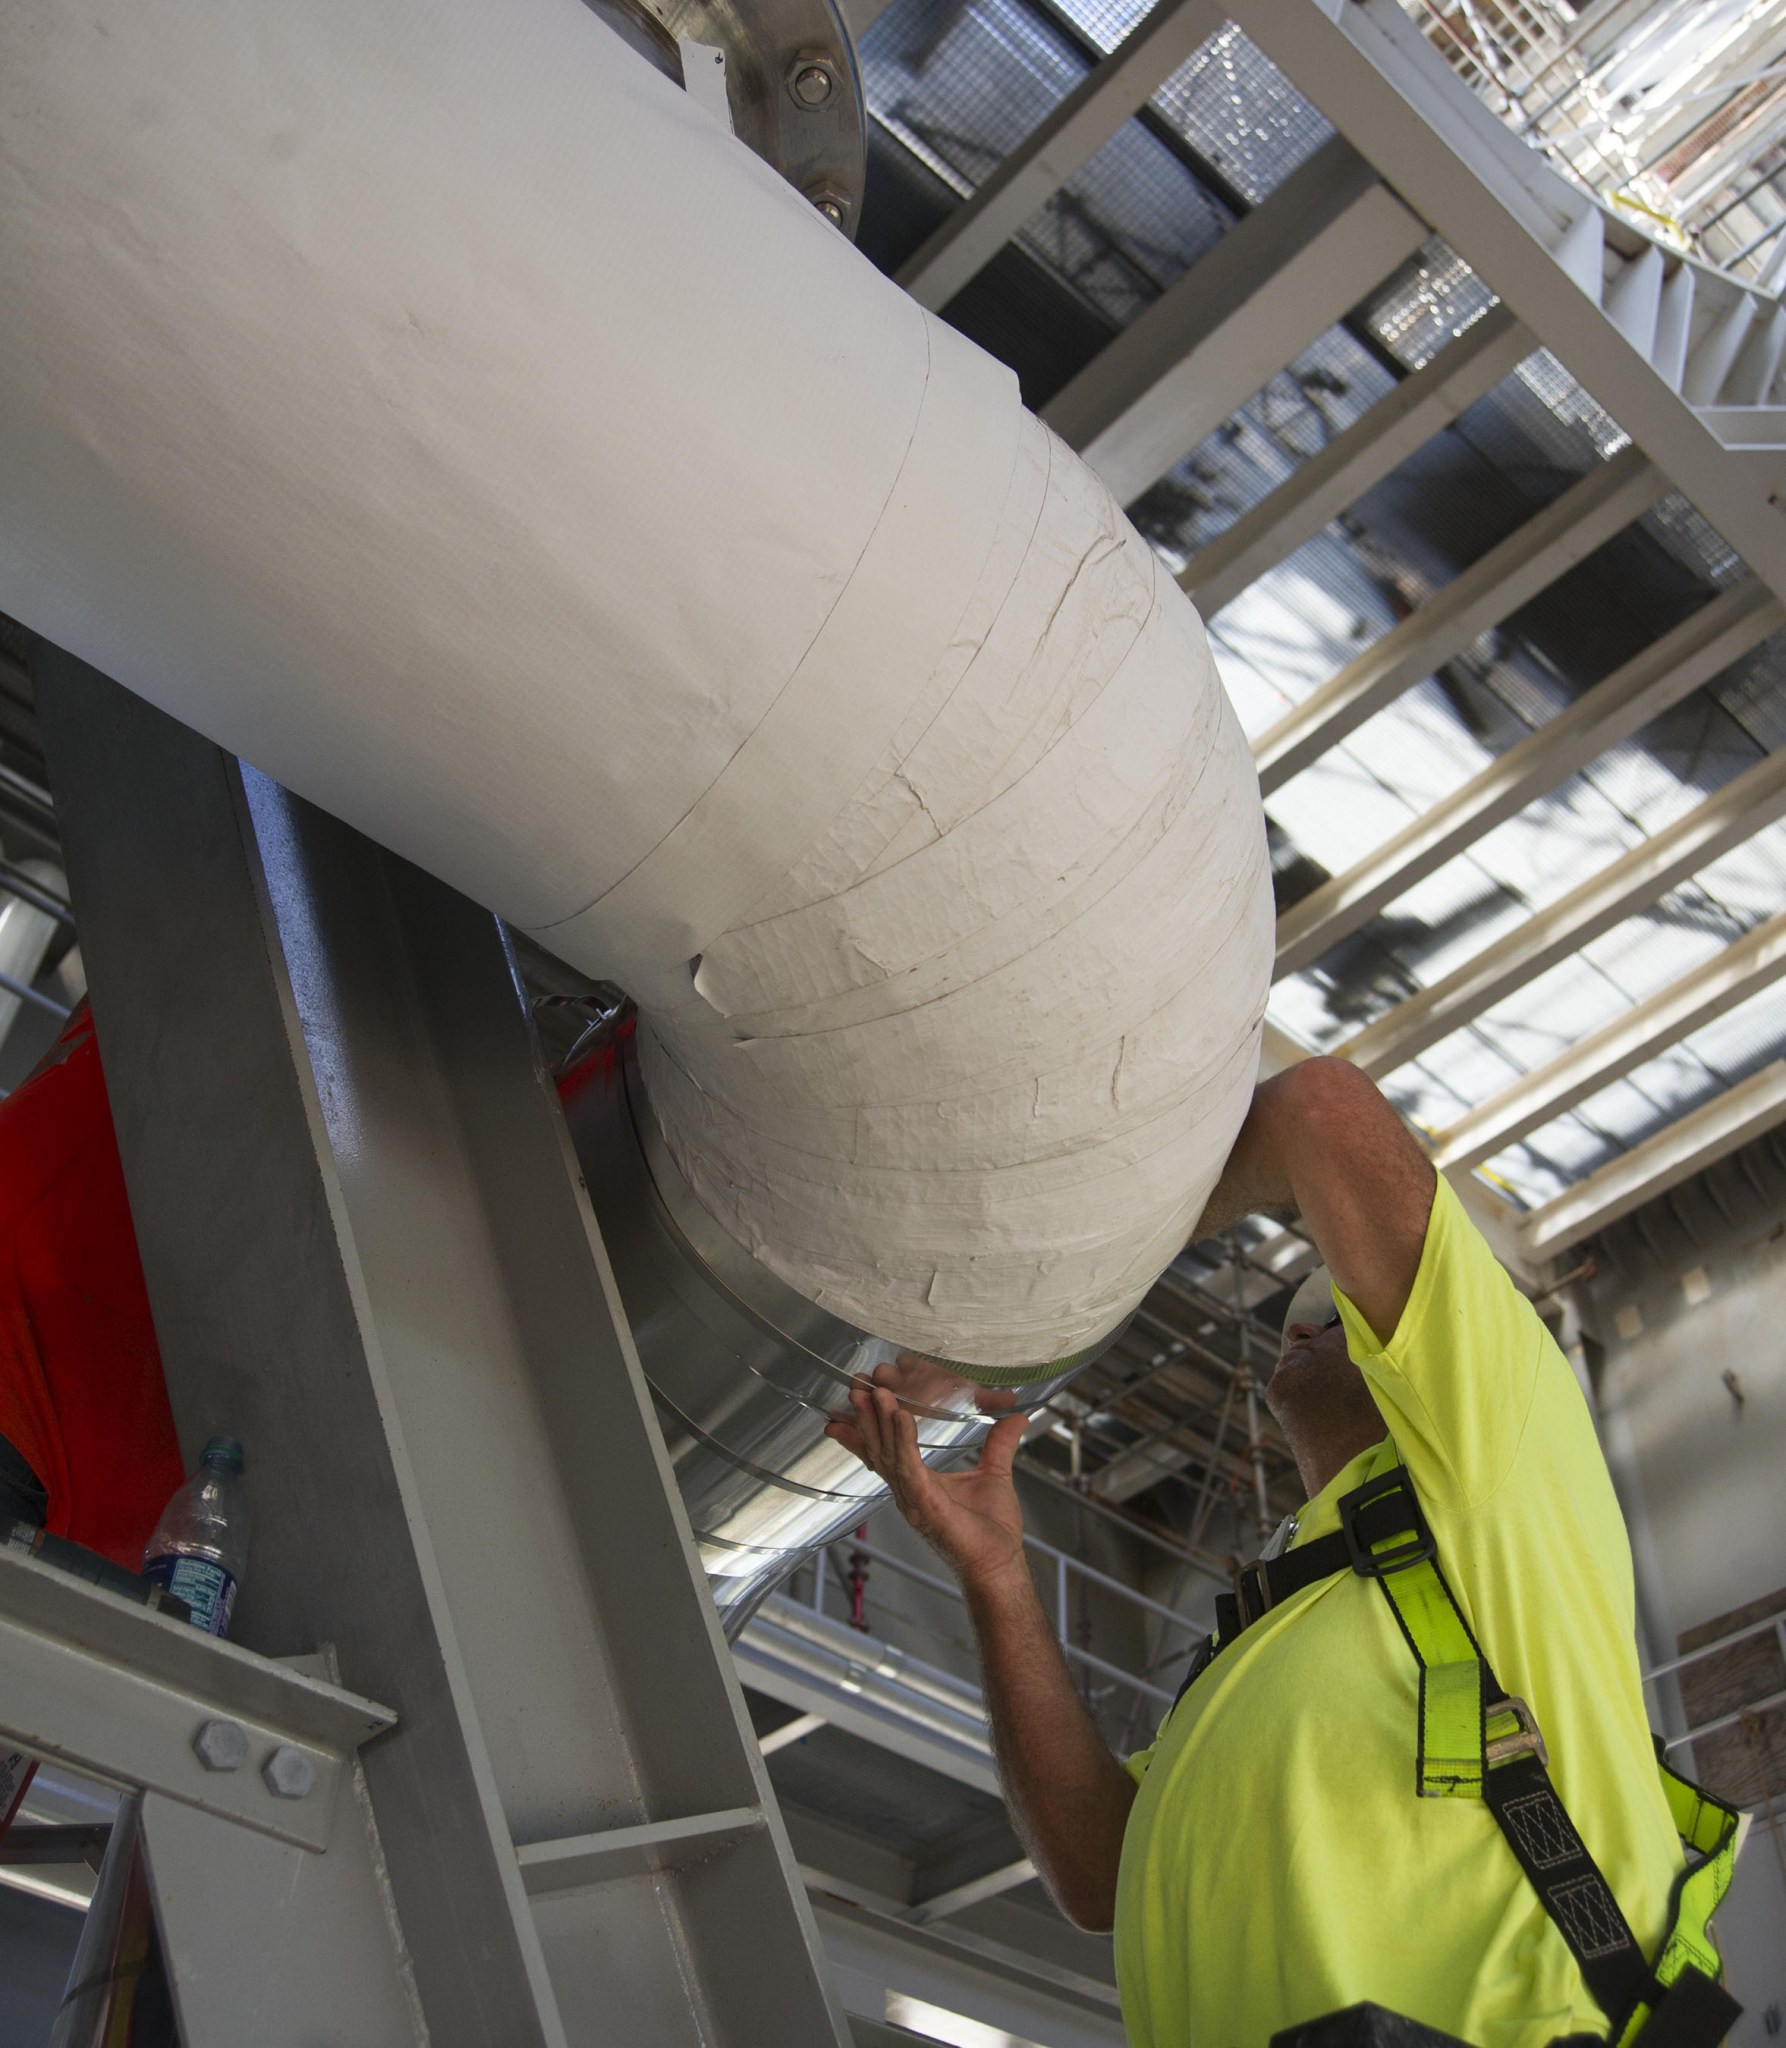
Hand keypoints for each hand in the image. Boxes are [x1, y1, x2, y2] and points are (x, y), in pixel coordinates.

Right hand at [825, 1380, 1029, 1592]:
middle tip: (858, 1388)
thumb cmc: (992, 1531)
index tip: (862, 1400)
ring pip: (889, 1455)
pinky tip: (902, 1418)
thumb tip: (1016, 1418)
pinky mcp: (924, 1504)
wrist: (999, 1564)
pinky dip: (903, 1441)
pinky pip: (908, 1467)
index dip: (872, 1426)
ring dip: (881, 1422)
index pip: (888, 1450)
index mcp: (918, 1484)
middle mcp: (908, 1491)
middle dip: (867, 1418)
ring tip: (878, 1393)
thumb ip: (999, 1445)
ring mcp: (913, 1499)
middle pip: (880, 1449)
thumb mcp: (994, 1474)